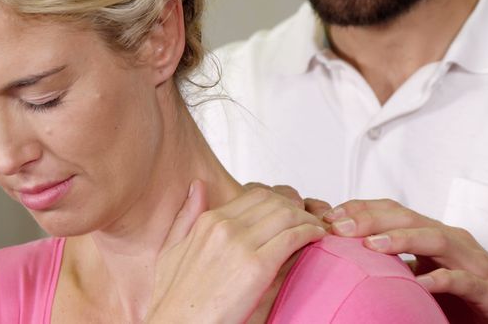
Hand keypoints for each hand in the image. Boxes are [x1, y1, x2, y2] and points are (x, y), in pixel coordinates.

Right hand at [145, 182, 326, 322]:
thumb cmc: (174, 301)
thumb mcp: (171, 252)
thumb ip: (186, 217)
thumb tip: (198, 186)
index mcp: (208, 222)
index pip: (256, 196)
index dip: (280, 202)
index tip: (291, 213)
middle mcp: (224, 227)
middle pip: (275, 202)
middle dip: (297, 208)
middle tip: (308, 220)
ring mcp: (241, 245)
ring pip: (288, 215)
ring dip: (308, 219)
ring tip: (317, 229)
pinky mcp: (257, 267)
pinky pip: (294, 237)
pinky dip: (311, 232)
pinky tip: (317, 238)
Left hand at [324, 199, 487, 323]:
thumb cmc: (468, 297)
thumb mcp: (424, 278)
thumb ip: (396, 268)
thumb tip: (347, 267)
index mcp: (431, 236)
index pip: (391, 211)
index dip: (359, 209)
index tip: (325, 215)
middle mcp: (450, 241)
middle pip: (406, 216)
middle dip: (370, 217)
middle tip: (336, 224)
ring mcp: (469, 260)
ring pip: (432, 238)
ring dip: (401, 238)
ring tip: (371, 245)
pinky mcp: (487, 286)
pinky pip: (461, 279)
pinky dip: (439, 279)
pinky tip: (419, 284)